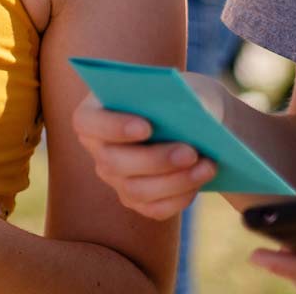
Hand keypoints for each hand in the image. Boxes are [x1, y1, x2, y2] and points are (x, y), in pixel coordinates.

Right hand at [73, 92, 216, 219]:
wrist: (190, 120)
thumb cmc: (176, 96)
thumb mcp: (176, 87)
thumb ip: (175, 95)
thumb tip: (189, 110)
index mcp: (93, 113)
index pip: (87, 122)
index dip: (113, 127)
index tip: (147, 126)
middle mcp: (98, 149)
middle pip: (113, 162)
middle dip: (155, 159)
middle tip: (191, 151)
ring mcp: (115, 178)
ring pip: (136, 190)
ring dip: (175, 181)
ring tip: (208, 166)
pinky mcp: (136, 200)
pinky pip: (154, 208)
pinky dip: (181, 197)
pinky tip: (201, 179)